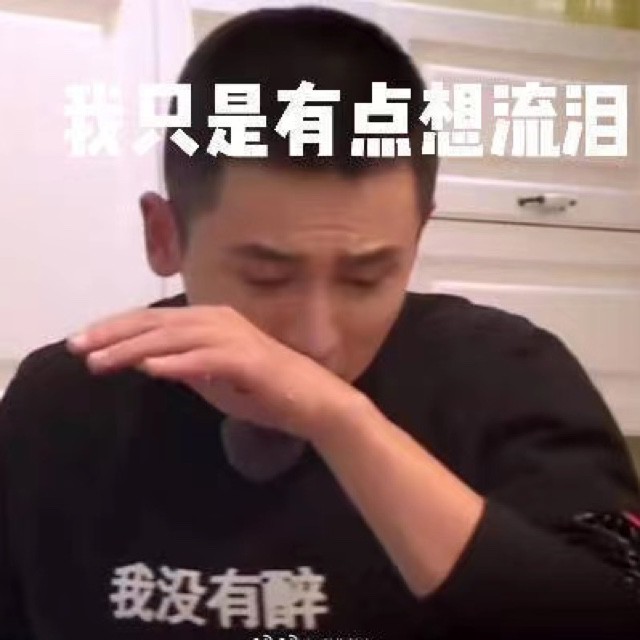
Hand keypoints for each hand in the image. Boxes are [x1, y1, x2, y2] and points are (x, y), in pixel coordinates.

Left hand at [66, 304, 366, 441]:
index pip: (154, 321)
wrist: (313, 402)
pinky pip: (205, 359)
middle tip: (76, 347)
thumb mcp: (215, 376)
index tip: (83, 343)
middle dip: (113, 334)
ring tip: (100, 362)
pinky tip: (149, 368)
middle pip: (156, 323)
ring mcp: (234, 338)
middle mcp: (220, 320)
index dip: (116, 329)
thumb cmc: (266, 390)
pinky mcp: (248, 360)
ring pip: (174, 338)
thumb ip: (184, 364)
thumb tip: (147, 360)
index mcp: (211, 321)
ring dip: (134, 349)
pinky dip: (177, 362)